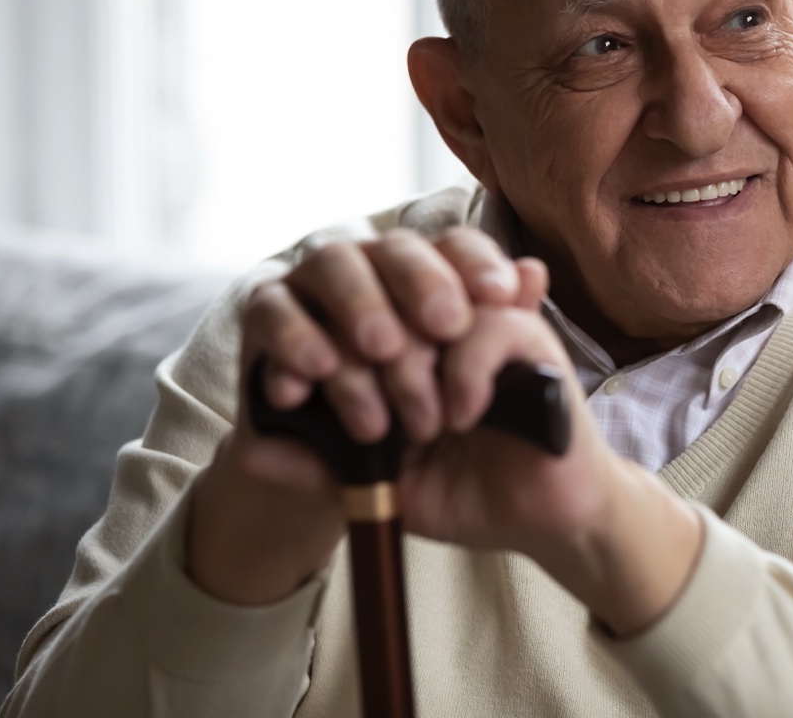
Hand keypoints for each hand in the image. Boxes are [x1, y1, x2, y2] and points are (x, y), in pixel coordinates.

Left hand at [189, 225, 701, 635]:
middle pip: (376, 274)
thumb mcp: (379, 485)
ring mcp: (481, 316)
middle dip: (356, 346)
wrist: (540, 518)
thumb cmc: (462, 489)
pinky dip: (464, 371)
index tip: (287, 392)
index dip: (298, 336)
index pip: (328, 299)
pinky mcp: (531, 334)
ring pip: (429, 295)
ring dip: (412, 364)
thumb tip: (252, 453)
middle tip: (368, 420)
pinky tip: (460, 416)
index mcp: (387, 338)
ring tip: (419, 425)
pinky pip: (487, 325)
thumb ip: (323, 467)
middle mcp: (431, 314)